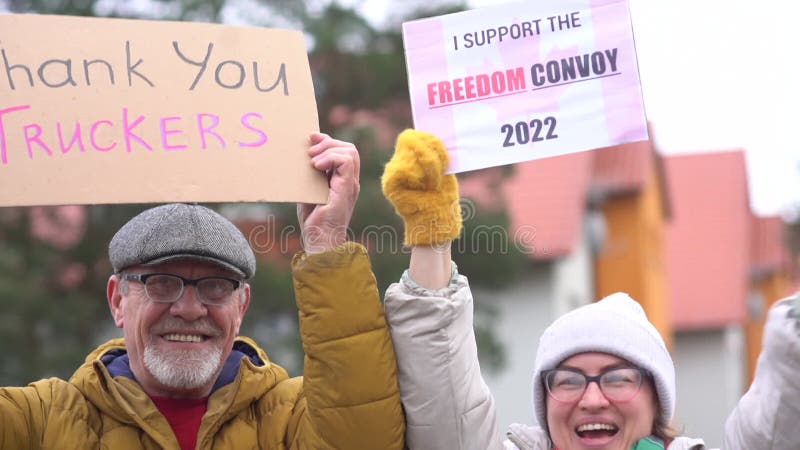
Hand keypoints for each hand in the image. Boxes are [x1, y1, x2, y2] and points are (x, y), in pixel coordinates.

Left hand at [297, 132, 359, 253]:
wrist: (320, 240)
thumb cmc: (314, 220)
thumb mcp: (310, 190)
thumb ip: (312, 175)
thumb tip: (303, 156)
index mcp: (343, 180)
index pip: (343, 151)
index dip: (328, 140)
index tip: (310, 138)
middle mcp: (350, 181)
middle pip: (349, 147)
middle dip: (328, 142)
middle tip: (309, 152)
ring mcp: (350, 184)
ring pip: (350, 151)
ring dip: (328, 150)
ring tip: (312, 161)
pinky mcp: (346, 189)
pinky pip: (346, 162)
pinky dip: (330, 158)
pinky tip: (316, 166)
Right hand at [381, 129, 461, 246]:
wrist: (438, 219)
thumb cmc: (442, 195)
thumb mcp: (443, 169)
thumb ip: (435, 152)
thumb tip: (433, 137)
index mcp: (413, 156)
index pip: (413, 135)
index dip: (431, 141)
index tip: (445, 160)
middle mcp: (400, 161)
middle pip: (409, 138)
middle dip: (431, 152)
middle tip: (440, 172)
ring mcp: (392, 171)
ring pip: (408, 151)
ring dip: (429, 165)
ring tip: (433, 182)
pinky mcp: (389, 183)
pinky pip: (402, 168)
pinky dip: (418, 175)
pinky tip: (424, 186)